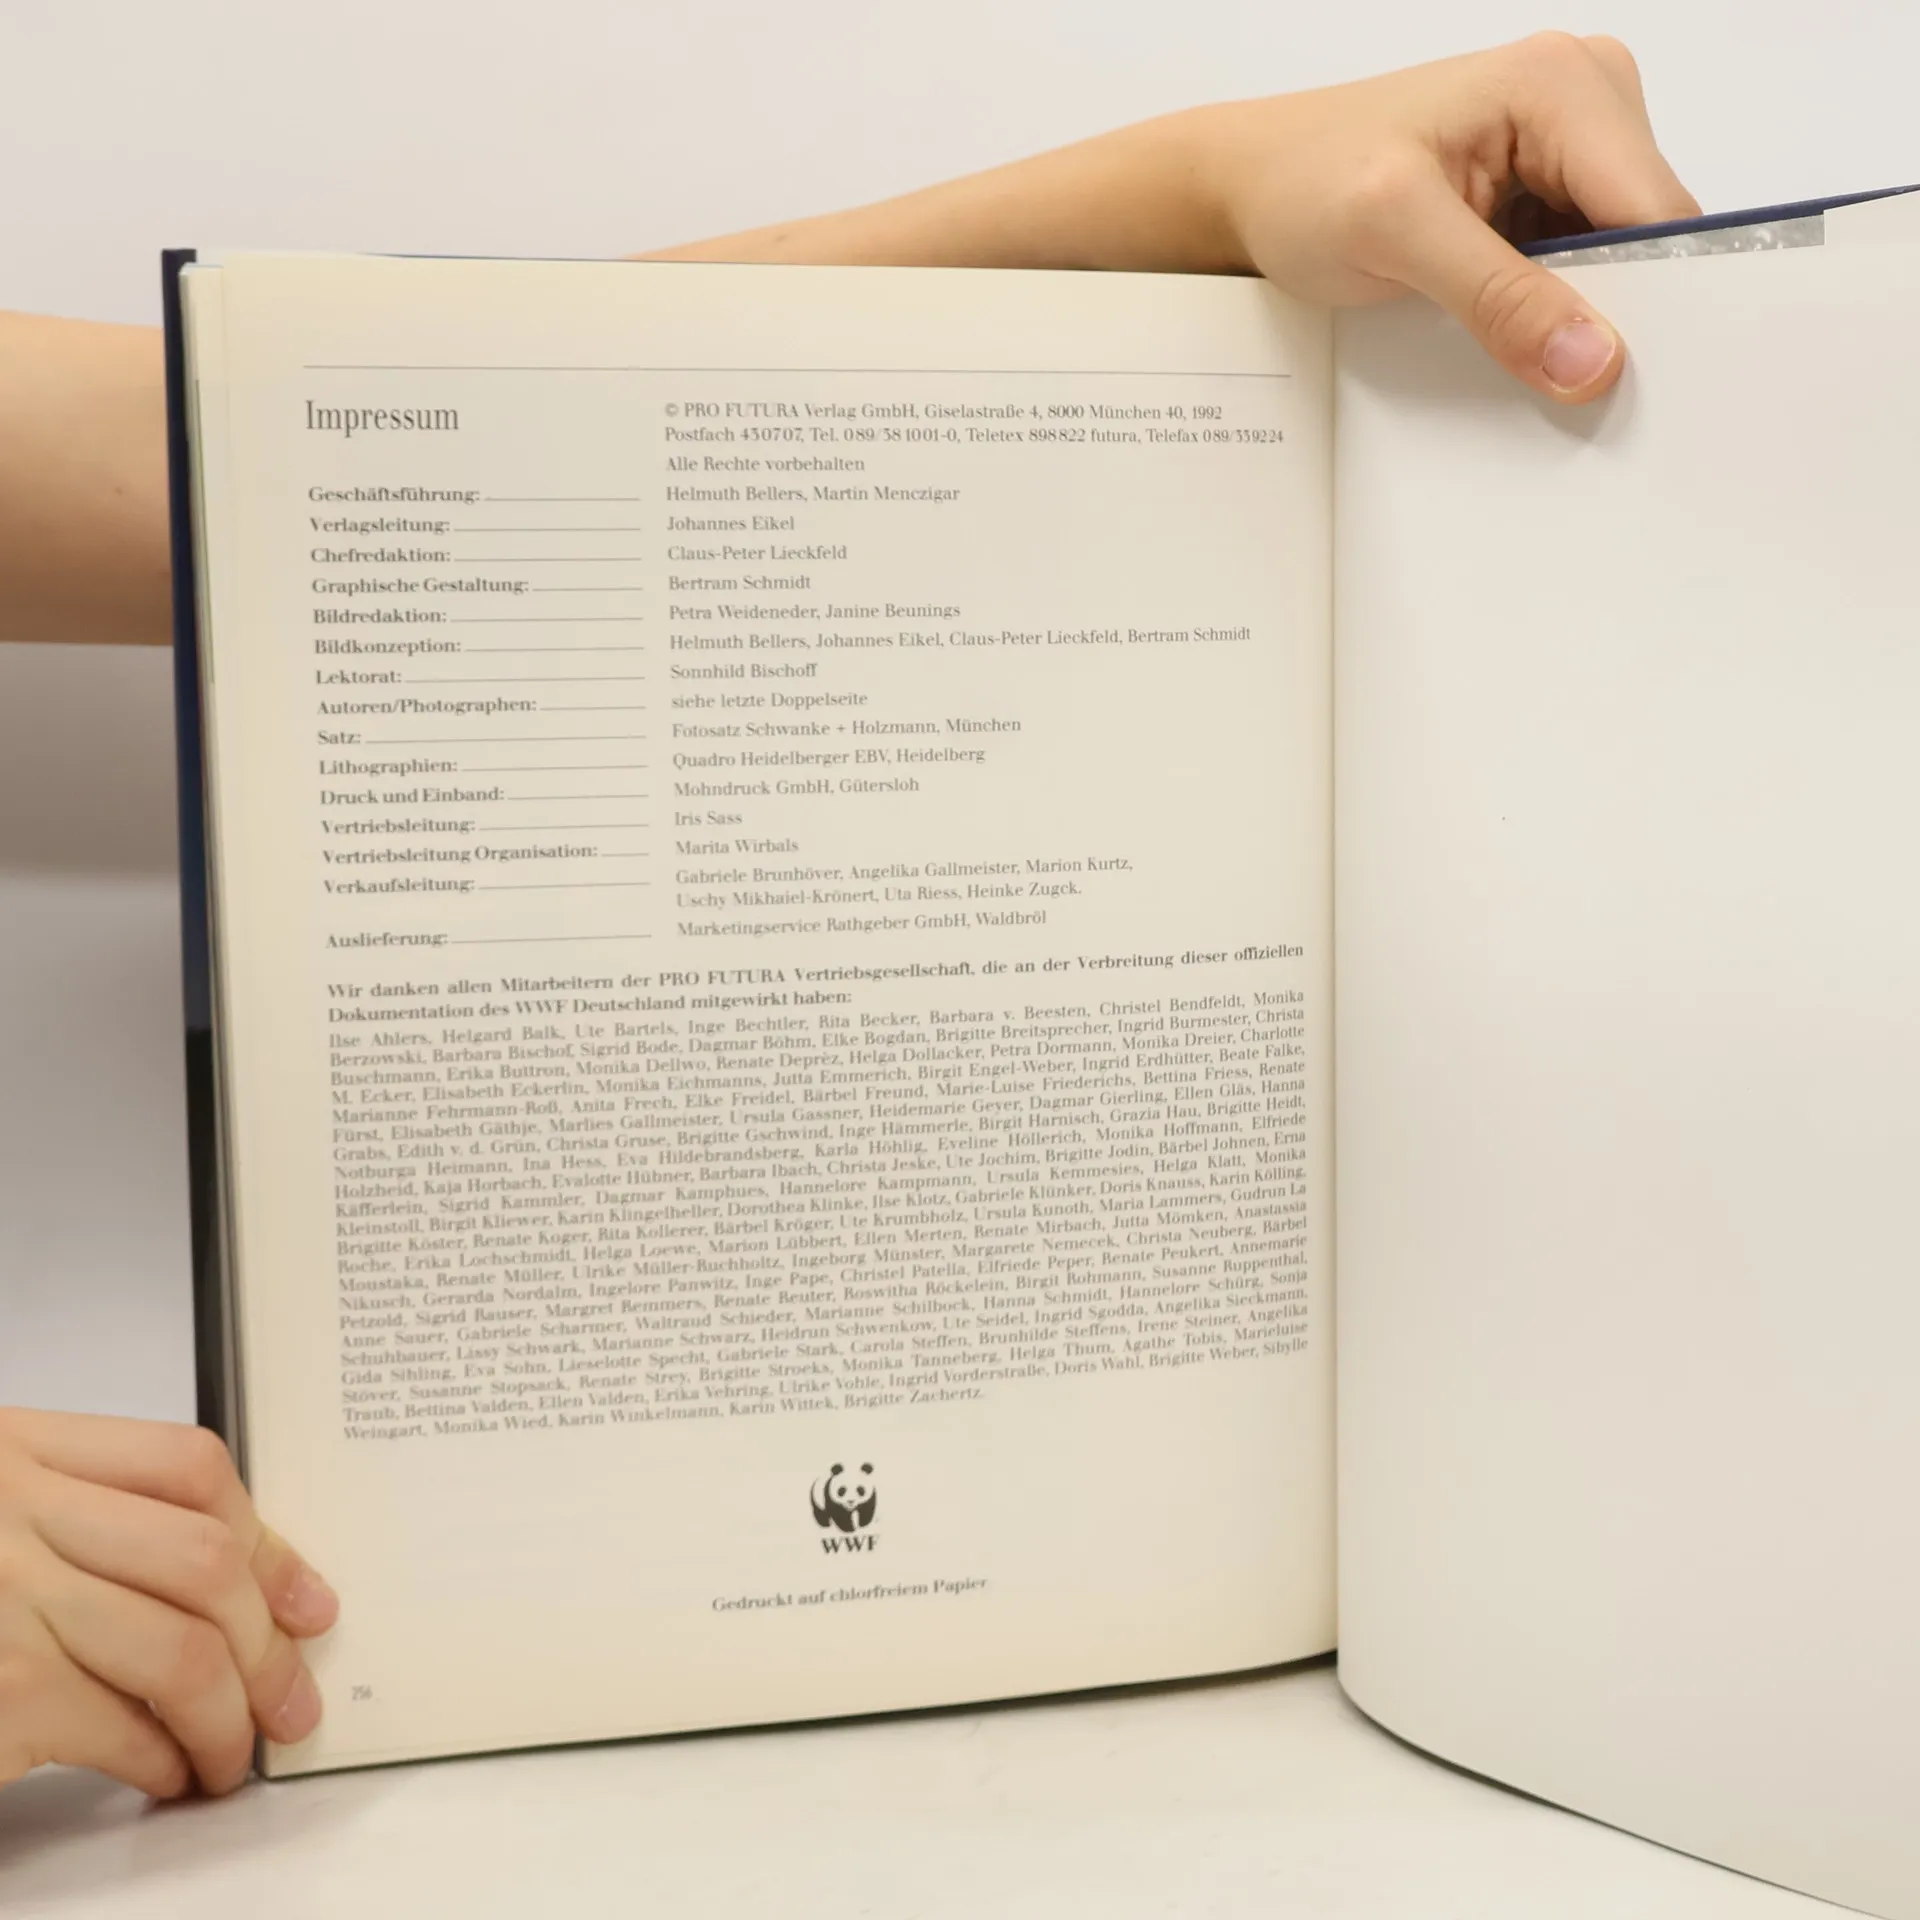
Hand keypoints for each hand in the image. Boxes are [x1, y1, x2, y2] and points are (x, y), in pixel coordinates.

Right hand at [0, 1408, 336, 1797]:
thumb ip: (79, 1512)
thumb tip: (226, 1577)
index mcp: (17, 1449)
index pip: (188, 1467)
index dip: (267, 1539)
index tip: (305, 1600)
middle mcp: (14, 1511)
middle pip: (204, 1560)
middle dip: (267, 1641)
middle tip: (290, 1697)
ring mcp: (2, 1599)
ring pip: (180, 1648)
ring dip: (229, 1715)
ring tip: (232, 1753)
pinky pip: (118, 1724)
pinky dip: (161, 1757)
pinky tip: (166, 1771)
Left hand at [1203, 33, 1699, 399]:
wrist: (1249, 188)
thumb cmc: (1304, 185)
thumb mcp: (1395, 238)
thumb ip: (1500, 298)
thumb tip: (1592, 359)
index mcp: (1564, 84)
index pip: (1659, 210)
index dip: (1660, 300)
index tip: (1630, 379)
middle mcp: (1584, 100)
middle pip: (1651, 236)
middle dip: (1618, 311)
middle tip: (1567, 382)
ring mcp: (1567, 147)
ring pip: (1622, 260)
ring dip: (1583, 317)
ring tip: (1519, 349)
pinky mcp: (1543, 192)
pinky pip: (1582, 267)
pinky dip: (1556, 311)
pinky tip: (1513, 333)